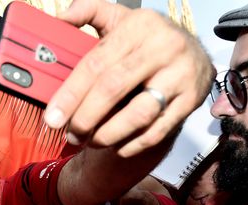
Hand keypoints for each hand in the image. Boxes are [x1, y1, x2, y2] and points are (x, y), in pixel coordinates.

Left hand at [44, 0, 213, 156]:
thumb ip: (89, 12)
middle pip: (113, 89)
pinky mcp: (191, 101)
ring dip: (107, 135)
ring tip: (91, 141)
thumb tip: (62, 18)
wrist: (194, 53)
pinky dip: (131, 145)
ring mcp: (180, 75)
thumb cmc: (146, 39)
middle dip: (85, 118)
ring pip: (137, 115)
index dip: (71, 94)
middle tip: (71, 134)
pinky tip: (116, 147)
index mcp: (139, 26)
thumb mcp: (121, 18)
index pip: (96, 64)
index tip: (53, 117)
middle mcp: (163, 48)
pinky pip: (156, 132)